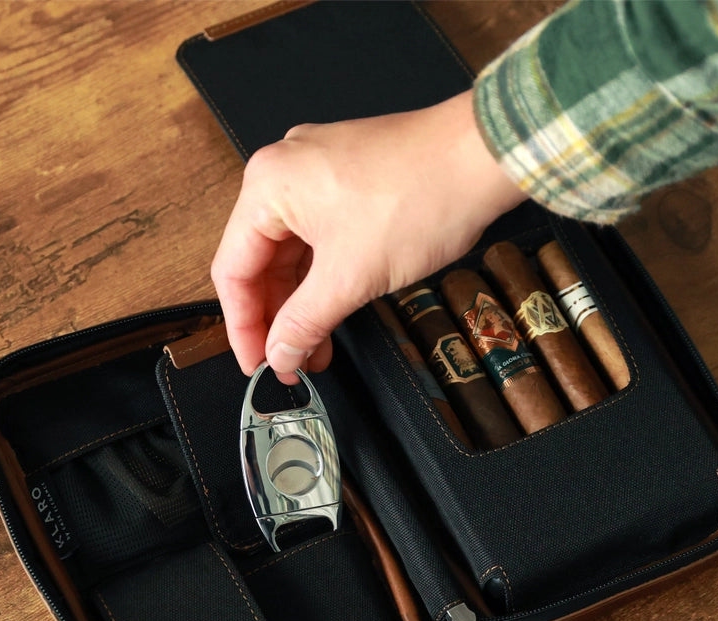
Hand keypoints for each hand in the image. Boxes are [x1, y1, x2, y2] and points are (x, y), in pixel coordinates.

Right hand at [211, 90, 525, 381]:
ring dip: (303, 305)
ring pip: (293, 255)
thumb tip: (280, 355)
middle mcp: (285, 174)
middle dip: (276, 319)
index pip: (233, 270)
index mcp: (268, 186)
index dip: (243, 327)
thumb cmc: (422, 197)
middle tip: (287, 363)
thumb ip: (305, 322)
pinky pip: (321, 240)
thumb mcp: (350, 277)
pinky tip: (333, 313)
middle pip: (260, 263)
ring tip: (314, 349)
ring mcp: (318, 176)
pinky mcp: (348, 183)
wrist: (484, 159)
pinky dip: (325, 280)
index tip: (255, 364)